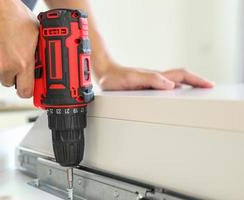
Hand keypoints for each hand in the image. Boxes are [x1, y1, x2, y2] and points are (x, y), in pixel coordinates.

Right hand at [0, 0, 37, 97]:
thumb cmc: (11, 15)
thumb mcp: (35, 34)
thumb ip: (37, 53)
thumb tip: (42, 62)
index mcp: (22, 63)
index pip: (25, 91)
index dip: (27, 90)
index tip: (27, 87)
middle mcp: (5, 67)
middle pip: (9, 83)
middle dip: (12, 74)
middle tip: (12, 60)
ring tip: (1, 52)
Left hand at [98, 62, 213, 90]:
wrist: (104, 73)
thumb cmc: (114, 78)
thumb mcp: (131, 79)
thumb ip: (149, 80)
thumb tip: (170, 86)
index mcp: (155, 76)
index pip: (181, 76)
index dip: (196, 80)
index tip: (209, 85)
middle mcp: (156, 79)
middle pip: (181, 79)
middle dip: (197, 83)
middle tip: (208, 90)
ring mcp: (151, 83)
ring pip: (174, 84)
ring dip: (188, 88)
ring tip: (197, 96)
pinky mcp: (145, 87)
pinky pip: (164, 89)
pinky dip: (175, 93)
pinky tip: (175, 99)